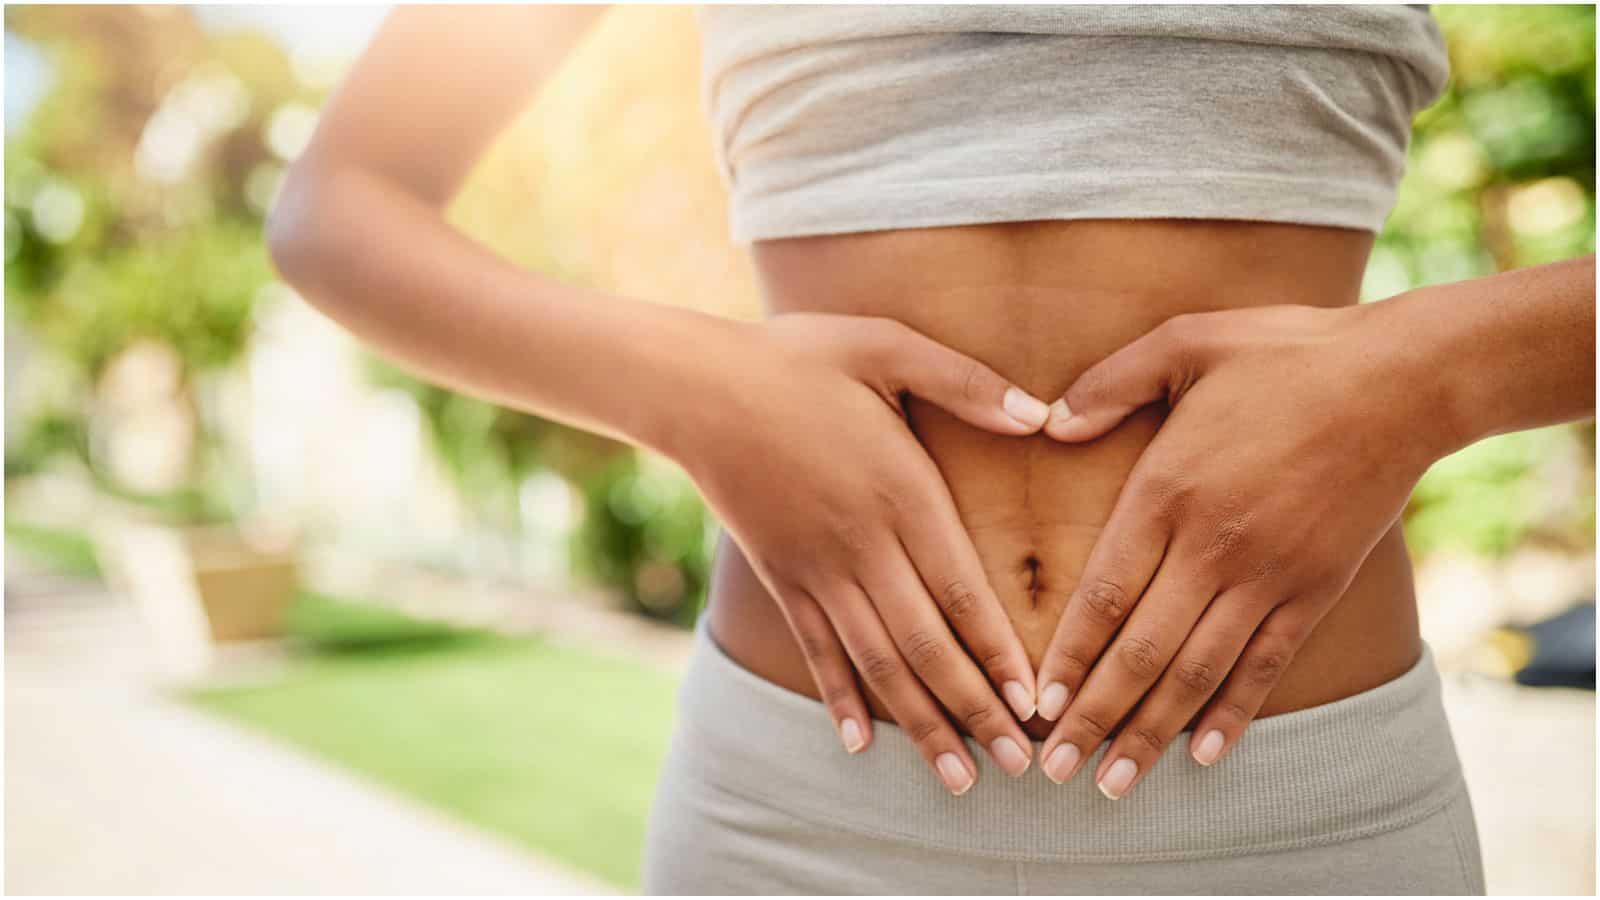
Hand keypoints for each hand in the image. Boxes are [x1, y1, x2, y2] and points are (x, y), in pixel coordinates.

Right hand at [671, 312, 1050, 793]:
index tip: (1035, 702)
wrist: (695, 386)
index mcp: (900, 491)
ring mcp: (817, 567)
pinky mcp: (781, 575)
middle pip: (927, 644)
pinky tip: (858, 744)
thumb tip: (1039, 415)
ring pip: (877, 662)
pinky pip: (816, 649)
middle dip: (976, 711)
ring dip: (921, 724)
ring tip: (961, 779)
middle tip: (1021, 765)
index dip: (999, 651)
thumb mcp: (886, 345)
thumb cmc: (797, 358)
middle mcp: (862, 544)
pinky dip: (839, 698)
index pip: (962, 589)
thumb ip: (965, 381)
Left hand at [1030, 302, 1441, 798]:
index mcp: (1168, 489)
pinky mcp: (1315, 588)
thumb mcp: (1184, 342)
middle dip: (1093, 716)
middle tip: (1055, 770)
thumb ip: (1109, 384)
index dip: (1068, 655)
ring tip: (1114, 784)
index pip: (1104, 593)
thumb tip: (1047, 422)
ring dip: (1152, 732)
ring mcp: (1268, 575)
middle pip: (1141, 651)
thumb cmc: (1286, 352)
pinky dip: (1234, 713)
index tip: (1036, 704)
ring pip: (1198, 672)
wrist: (1401, 379)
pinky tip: (1205, 755)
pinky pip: (1266, 665)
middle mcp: (1213, 546)